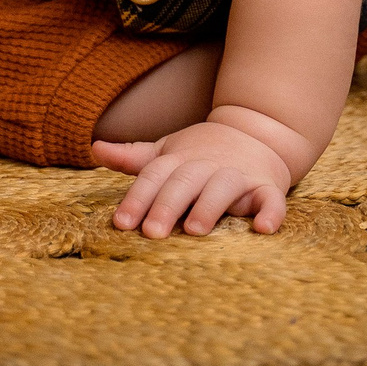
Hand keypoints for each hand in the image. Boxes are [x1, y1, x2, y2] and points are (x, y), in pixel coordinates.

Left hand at [90, 119, 293, 238]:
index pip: (154, 176)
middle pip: (184, 182)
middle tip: (151, 233)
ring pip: (224, 187)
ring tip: (194, 229)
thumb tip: (94, 148)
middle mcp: (207, 164)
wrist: (257, 132)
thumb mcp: (167, 152)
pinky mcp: (267, 187)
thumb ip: (133, 157)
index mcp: (180, 159)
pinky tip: (263, 229)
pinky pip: (272, 200)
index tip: (121, 223)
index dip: (137, 198)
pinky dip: (270, 213)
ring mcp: (238, 174)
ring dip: (209, 206)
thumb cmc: (202, 153)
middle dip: (167, 205)